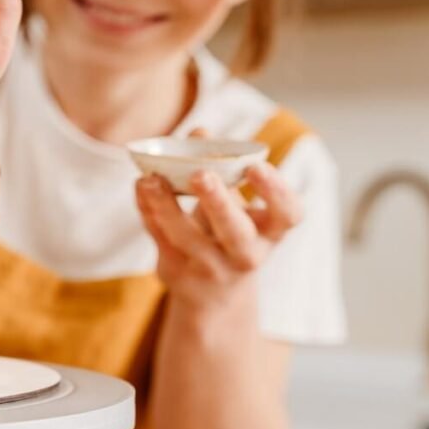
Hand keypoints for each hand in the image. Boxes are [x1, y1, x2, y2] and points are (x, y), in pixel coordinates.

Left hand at [134, 164, 302, 310]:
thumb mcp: (235, 205)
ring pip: (188, 238)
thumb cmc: (229, 235)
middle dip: (218, 203)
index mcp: (270, 232)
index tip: (257, 166)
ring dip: (166, 205)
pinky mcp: (178, 272)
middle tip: (201, 174)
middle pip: (236, 232)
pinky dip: (147, 210)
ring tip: (151, 178)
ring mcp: (211, 268)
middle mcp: (246, 255)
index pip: (288, 214)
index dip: (275, 191)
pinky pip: (159, 238)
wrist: (214, 296)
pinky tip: (141, 186)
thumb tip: (200, 131)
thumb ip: (220, 169)